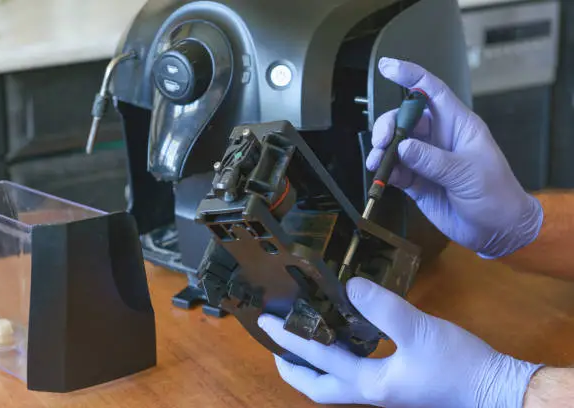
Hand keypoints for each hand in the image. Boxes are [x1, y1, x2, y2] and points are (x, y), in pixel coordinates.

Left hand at [258, 277, 541, 406]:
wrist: (493, 388)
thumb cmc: (456, 363)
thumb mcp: (419, 330)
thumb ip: (383, 307)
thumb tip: (349, 286)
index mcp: (369, 383)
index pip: (318, 359)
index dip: (290, 340)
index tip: (266, 322)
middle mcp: (369, 393)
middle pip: (318, 388)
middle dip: (292, 368)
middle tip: (275, 344)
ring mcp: (383, 392)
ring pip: (334, 385)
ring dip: (312, 366)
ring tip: (299, 342)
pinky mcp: (395, 386)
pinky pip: (353, 376)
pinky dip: (337, 361)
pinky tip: (343, 341)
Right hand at [367, 57, 542, 257]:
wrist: (496, 230)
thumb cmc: (494, 193)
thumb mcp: (467, 173)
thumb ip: (433, 160)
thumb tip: (402, 148)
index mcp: (457, 125)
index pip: (431, 91)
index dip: (410, 75)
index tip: (387, 67)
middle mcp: (439, 138)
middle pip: (406, 119)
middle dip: (389, 125)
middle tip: (382, 141)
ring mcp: (426, 160)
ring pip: (396, 144)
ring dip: (382, 149)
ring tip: (376, 162)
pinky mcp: (417, 181)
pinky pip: (395, 169)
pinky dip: (384, 171)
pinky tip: (381, 175)